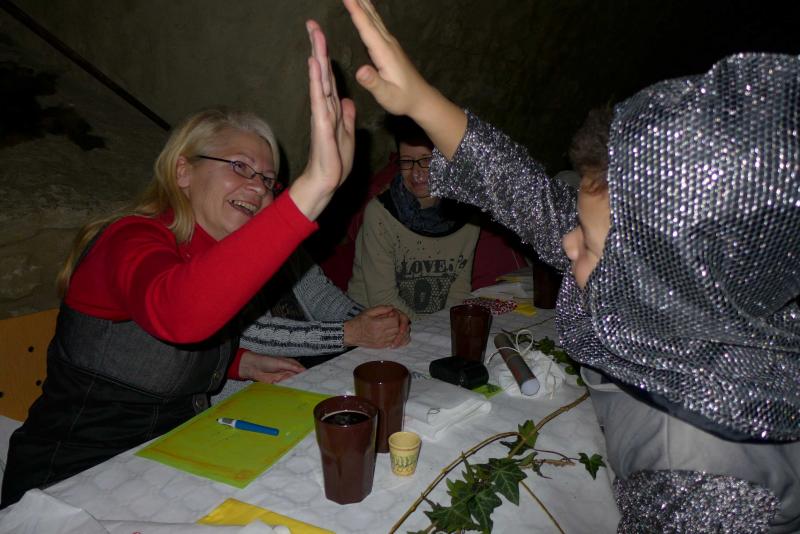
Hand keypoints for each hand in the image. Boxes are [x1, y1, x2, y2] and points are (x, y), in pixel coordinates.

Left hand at [238, 351, 305, 383]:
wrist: (253, 367)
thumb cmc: (266, 361)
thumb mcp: (281, 362)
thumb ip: (292, 366)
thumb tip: (304, 370)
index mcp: (291, 365)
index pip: (301, 371)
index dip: (306, 375)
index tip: (312, 379)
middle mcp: (288, 372)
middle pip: (297, 379)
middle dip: (300, 382)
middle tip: (304, 386)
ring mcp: (283, 379)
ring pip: (291, 384)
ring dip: (291, 385)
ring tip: (292, 385)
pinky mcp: (277, 385)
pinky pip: (284, 388)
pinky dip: (285, 388)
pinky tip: (285, 388)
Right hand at [289, 19, 356, 220]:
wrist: (327, 179)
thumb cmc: (335, 159)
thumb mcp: (347, 133)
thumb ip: (346, 116)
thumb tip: (347, 101)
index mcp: (332, 108)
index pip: (330, 77)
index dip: (327, 58)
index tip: (323, 37)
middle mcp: (324, 106)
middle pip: (322, 72)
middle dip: (318, 47)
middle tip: (312, 24)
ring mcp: (321, 112)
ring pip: (319, 79)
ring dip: (317, 56)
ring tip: (314, 34)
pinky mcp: (321, 122)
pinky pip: (319, 96)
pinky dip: (316, 78)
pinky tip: (314, 63)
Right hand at [342, 0, 431, 117]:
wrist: (421, 99)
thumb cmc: (403, 99)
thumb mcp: (386, 95)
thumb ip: (373, 83)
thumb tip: (360, 71)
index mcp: (384, 53)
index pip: (367, 28)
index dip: (356, 12)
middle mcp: (388, 43)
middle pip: (371, 18)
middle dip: (358, 2)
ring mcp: (391, 43)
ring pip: (375, 19)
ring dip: (364, 4)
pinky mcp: (391, 46)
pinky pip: (377, 24)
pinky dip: (369, 13)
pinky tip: (367, 9)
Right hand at [344, 305, 408, 347]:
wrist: (351, 334)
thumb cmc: (359, 322)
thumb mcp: (368, 312)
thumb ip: (381, 308)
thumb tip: (392, 307)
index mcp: (377, 325)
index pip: (395, 321)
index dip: (395, 316)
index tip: (391, 314)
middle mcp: (380, 334)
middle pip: (397, 328)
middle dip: (396, 323)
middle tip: (391, 319)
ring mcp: (381, 342)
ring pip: (396, 336)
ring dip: (395, 330)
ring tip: (389, 325)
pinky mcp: (380, 346)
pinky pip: (392, 342)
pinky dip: (393, 336)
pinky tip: (387, 332)